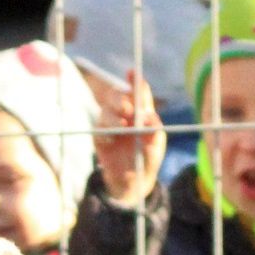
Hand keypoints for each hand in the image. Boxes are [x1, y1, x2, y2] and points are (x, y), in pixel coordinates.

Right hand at [94, 70, 165, 208]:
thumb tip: (150, 117)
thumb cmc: (147, 160)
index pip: (139, 92)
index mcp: (142, 113)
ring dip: (113, 117)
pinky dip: (105, 133)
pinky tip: (111, 141)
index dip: (135, 81)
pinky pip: (98, 129)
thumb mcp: (156, 148)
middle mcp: (125, 115)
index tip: (132, 73)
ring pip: (105, 110)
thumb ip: (155, 132)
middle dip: (120, 100)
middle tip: (127, 110)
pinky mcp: (100, 137)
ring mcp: (110, 125)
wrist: (131, 182)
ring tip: (122, 128)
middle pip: (116, 96)